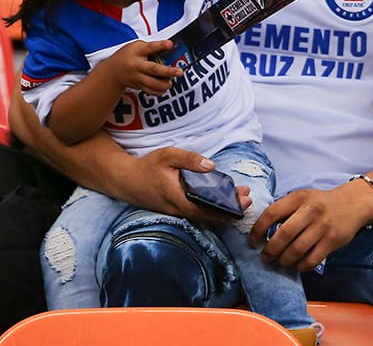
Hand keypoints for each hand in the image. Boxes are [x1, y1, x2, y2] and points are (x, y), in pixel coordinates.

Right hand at [101, 40, 180, 94]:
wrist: (113, 71)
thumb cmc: (127, 56)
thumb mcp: (137, 46)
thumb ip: (152, 47)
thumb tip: (170, 47)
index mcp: (136, 52)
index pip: (149, 48)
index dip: (160, 45)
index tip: (170, 44)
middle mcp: (137, 66)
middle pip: (153, 70)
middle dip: (168, 72)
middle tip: (179, 72)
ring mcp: (137, 78)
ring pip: (153, 84)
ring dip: (165, 84)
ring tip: (171, 80)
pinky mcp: (139, 86)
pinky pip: (151, 91)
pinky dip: (160, 91)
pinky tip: (164, 86)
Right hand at [115, 148, 251, 225]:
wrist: (125, 180)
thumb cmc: (147, 166)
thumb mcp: (168, 156)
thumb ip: (190, 159)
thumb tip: (211, 165)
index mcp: (177, 198)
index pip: (206, 210)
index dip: (225, 209)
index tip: (242, 203)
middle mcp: (178, 210)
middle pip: (208, 216)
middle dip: (229, 210)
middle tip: (247, 199)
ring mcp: (176, 213)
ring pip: (203, 216)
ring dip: (222, 210)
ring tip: (240, 199)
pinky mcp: (174, 211)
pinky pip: (197, 214)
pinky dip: (211, 209)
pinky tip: (222, 202)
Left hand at [247, 181, 372, 271]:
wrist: (352, 204)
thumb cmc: (320, 203)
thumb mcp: (302, 198)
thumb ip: (284, 210)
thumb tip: (262, 232)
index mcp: (298, 198)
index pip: (271, 214)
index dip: (258, 230)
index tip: (253, 241)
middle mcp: (310, 211)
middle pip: (283, 235)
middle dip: (270, 250)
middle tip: (266, 257)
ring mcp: (322, 227)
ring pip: (296, 251)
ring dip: (284, 260)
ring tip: (280, 262)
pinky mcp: (332, 241)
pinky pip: (311, 260)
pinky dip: (300, 266)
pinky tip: (297, 264)